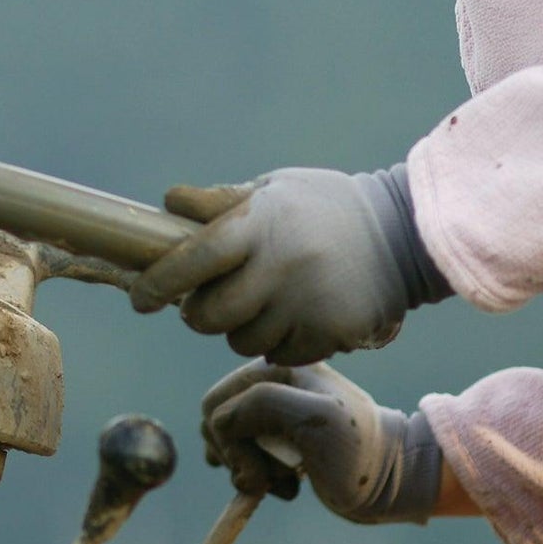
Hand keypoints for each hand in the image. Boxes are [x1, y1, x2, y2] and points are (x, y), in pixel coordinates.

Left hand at [128, 164, 449, 363]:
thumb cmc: (322, 207)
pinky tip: (287, 317)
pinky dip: (274, 342)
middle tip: (200, 303)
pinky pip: (281, 354)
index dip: (160, 282)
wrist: (403, 235)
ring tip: (253, 304)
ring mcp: (309, 304)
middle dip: (196, 314)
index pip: (194, 258)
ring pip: (242, 340)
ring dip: (236, 329)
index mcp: (260, 224)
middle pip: (211, 314)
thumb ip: (221, 203)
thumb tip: (167, 204)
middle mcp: (281, 266)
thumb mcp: (273, 190)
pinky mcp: (333, 334)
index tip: (139, 301)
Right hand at [200, 361, 440, 524]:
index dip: (229, 444)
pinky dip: (256, 476)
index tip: (257, 475)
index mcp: (275, 369)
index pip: (217, 403)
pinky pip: (243, 454)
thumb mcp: (316, 421)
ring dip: (249, 471)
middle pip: (218, 423)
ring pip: (227, 441)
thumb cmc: (360, 452)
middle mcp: (269, 385)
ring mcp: (273, 412)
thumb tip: (220, 421)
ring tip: (284, 485)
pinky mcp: (279, 438)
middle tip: (269, 482)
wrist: (397, 481)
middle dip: (238, 459)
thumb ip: (262, 405)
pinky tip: (285, 486)